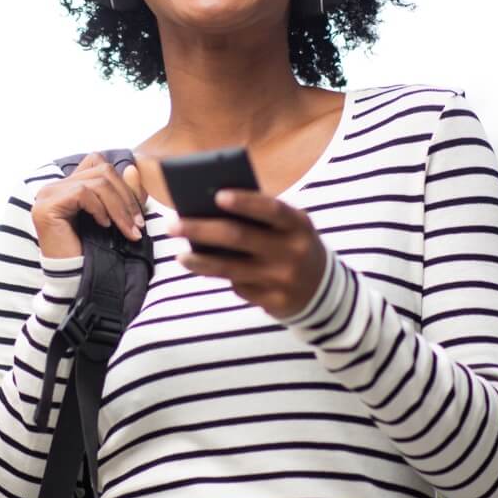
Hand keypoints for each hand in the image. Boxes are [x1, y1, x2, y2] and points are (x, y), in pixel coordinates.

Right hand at [32, 153, 147, 258]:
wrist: (76, 278)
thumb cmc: (94, 251)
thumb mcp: (115, 217)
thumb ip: (124, 193)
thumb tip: (132, 167)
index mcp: (68, 186)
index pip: (98, 163)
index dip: (122, 183)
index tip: (136, 212)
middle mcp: (54, 186)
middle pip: (102, 171)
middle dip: (126, 197)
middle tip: (138, 224)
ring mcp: (47, 194)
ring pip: (96, 182)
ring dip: (119, 207)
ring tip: (128, 230)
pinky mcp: (46, 206)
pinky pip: (82, 193)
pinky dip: (99, 209)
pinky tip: (103, 226)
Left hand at [166, 189, 327, 318]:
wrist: (325, 292)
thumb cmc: (294, 246)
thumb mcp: (290, 228)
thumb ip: (260, 218)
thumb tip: (209, 208)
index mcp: (298, 224)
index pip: (270, 209)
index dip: (245, 202)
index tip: (217, 195)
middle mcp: (292, 251)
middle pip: (238, 237)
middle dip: (201, 229)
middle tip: (172, 224)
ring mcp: (282, 279)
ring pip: (230, 268)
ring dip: (199, 261)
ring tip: (179, 255)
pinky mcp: (273, 302)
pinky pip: (238, 287)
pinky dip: (222, 277)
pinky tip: (209, 270)